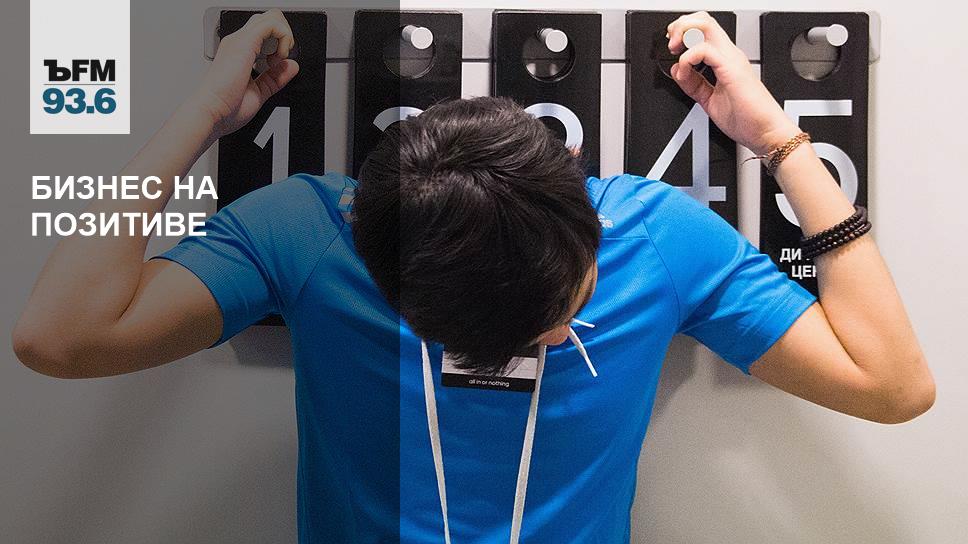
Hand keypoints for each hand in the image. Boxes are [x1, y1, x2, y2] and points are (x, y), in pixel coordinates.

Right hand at [190, 9, 298, 138]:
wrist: (212, 112)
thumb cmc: (225, 107)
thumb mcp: (259, 92)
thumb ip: (275, 78)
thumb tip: (291, 66)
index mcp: (239, 52)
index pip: (264, 32)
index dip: (279, 44)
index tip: (278, 65)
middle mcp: (238, 42)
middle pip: (268, 20)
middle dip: (284, 37)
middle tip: (280, 60)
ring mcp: (240, 40)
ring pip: (272, 17)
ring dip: (284, 36)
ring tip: (278, 59)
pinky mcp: (244, 42)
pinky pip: (272, 24)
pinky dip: (284, 38)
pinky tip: (277, 58)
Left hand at [666, 12, 799, 155]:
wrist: (765, 132)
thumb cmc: (747, 119)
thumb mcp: (709, 100)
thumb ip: (693, 84)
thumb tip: (677, 71)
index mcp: (725, 60)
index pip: (703, 30)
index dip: (683, 32)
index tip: (672, 48)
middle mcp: (729, 55)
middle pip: (704, 19)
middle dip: (681, 26)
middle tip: (672, 44)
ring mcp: (731, 60)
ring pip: (705, 25)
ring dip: (683, 34)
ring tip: (675, 51)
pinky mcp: (731, 69)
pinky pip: (704, 50)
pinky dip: (687, 59)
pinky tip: (684, 73)